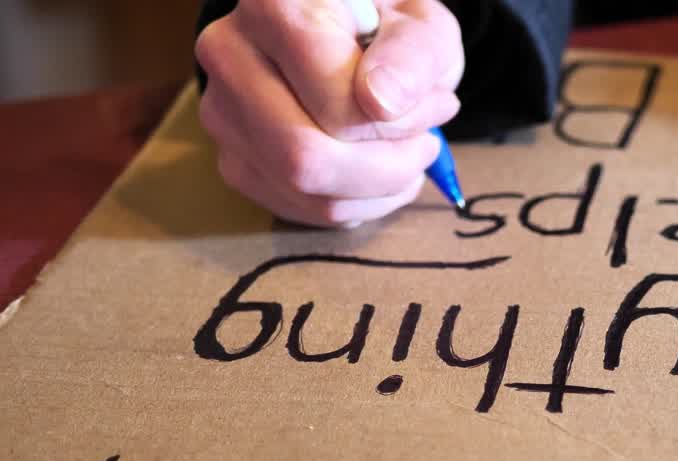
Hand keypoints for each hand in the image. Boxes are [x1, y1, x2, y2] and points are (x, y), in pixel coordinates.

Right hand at [196, 0, 464, 226]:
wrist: (349, 34)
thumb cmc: (389, 29)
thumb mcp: (423, 27)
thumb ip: (413, 55)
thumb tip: (382, 102)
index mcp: (274, 7)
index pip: (335, 103)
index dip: (400, 123)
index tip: (439, 106)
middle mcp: (230, 55)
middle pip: (304, 157)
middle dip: (385, 169)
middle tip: (425, 147)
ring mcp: (223, 112)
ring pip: (302, 190)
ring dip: (376, 190)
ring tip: (406, 156)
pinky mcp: (235, 158)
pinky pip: (298, 208)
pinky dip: (355, 205)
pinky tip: (376, 172)